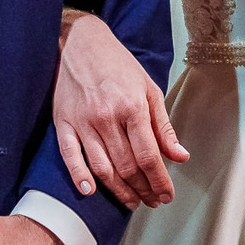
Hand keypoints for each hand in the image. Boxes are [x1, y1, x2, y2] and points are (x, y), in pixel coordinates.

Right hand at [53, 11, 186, 207]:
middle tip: (152, 201)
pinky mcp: (63, 123)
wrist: (80, 43)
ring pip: (102, 168)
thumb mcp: (149, 89)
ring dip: (119, 190)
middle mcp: (107, 116)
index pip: (149, 156)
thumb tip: (180, 156)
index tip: (167, 195)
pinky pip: (70, 156)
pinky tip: (90, 192)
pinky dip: (79, 177)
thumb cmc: (118, 65)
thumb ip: (164, 126)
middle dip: (143, 189)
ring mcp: (83, 121)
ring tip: (131, 201)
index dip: (160, 181)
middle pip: (127, 166)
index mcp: (132, 106)